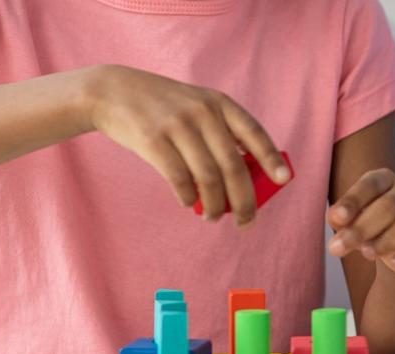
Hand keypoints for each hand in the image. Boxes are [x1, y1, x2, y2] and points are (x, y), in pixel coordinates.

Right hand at [79, 64, 290, 224]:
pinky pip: (179, 178)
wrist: (111, 91)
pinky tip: (188, 202)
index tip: (283, 180)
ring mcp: (177, 125)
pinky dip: (187, 197)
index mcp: (219, 103)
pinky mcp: (152, 140)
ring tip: (213, 216)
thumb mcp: (197, 104)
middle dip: (244, 199)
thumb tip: (247, 175)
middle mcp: (202, 112)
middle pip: (233, 165)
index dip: (271, 158)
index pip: (254, 132)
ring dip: (215, 205)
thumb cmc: (162, 107)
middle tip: (246, 220)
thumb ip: (220, 131)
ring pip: (208, 177)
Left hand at [327, 168, 394, 273]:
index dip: (353, 201)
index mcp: (386, 180)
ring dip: (390, 239)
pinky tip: (394, 263)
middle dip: (363, 228)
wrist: (391, 248)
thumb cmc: (365, 226)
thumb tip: (336, 219)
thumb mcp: (348, 220)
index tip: (336, 219)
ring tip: (367, 253)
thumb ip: (340, 219)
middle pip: (391, 205)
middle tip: (339, 247)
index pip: (371, 183)